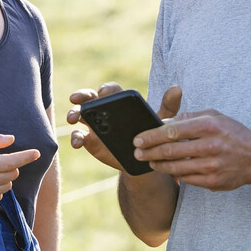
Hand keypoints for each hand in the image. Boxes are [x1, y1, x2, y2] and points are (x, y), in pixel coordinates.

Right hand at [67, 85, 182, 171]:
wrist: (144, 161)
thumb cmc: (152, 135)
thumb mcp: (162, 122)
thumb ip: (168, 106)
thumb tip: (177, 88)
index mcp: (120, 102)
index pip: (110, 90)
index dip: (104, 89)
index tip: (102, 92)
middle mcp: (104, 110)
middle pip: (89, 97)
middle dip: (81, 95)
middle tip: (76, 98)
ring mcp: (94, 125)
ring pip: (79, 114)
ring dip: (72, 113)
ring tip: (73, 119)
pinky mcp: (89, 141)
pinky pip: (78, 136)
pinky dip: (75, 138)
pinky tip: (77, 143)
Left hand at [133, 108, 250, 190]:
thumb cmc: (232, 133)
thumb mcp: (214, 116)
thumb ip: (188, 117)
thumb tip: (163, 122)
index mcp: (209, 126)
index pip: (172, 131)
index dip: (151, 136)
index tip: (138, 139)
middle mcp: (210, 146)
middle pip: (170, 151)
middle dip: (149, 152)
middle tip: (137, 152)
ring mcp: (212, 165)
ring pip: (175, 167)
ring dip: (158, 165)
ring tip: (149, 161)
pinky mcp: (213, 181)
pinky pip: (186, 179)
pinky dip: (175, 174)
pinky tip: (167, 170)